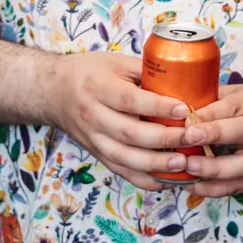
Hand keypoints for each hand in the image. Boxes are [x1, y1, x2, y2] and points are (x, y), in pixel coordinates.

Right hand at [45, 52, 191, 190]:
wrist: (53, 91)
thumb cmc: (89, 73)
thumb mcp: (115, 62)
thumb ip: (146, 71)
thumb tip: (183, 81)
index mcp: (98, 87)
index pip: (130, 100)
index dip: (157, 107)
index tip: (183, 109)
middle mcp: (92, 115)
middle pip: (128, 133)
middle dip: (163, 139)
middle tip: (190, 138)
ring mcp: (92, 138)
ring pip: (123, 158)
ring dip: (155, 164)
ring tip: (181, 164)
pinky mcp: (96, 153)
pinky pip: (120, 171)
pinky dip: (143, 179)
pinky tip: (166, 180)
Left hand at [182, 84, 242, 196]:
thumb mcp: (240, 93)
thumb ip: (214, 99)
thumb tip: (180, 107)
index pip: (233, 107)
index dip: (209, 114)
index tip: (187, 118)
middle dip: (214, 136)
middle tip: (188, 138)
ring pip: (242, 166)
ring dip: (213, 170)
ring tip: (187, 167)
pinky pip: (237, 187)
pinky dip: (213, 189)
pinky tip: (192, 185)